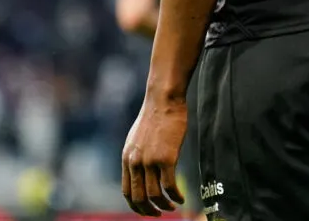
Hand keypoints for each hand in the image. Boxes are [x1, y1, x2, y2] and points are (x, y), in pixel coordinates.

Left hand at [122, 93, 187, 216]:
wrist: (163, 99)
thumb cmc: (155, 116)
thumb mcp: (137, 138)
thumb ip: (137, 155)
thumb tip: (142, 170)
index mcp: (127, 158)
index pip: (127, 192)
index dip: (136, 206)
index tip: (146, 211)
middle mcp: (135, 162)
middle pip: (138, 198)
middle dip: (149, 211)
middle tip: (159, 214)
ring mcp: (150, 161)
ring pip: (155, 195)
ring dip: (164, 206)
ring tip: (173, 207)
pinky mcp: (166, 158)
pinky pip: (169, 186)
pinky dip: (175, 197)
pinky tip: (181, 198)